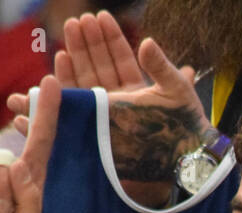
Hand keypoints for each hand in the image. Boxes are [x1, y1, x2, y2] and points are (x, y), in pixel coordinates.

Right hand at [6, 12, 203, 137]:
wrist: (178, 167)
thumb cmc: (184, 131)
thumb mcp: (177, 94)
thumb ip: (162, 68)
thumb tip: (148, 42)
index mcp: (136, 89)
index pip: (120, 58)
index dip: (109, 37)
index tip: (100, 15)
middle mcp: (117, 101)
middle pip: (97, 66)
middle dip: (86, 43)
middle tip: (76, 20)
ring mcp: (103, 116)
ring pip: (82, 85)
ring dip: (70, 63)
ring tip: (63, 42)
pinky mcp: (93, 133)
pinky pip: (72, 113)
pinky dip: (61, 94)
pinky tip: (57, 69)